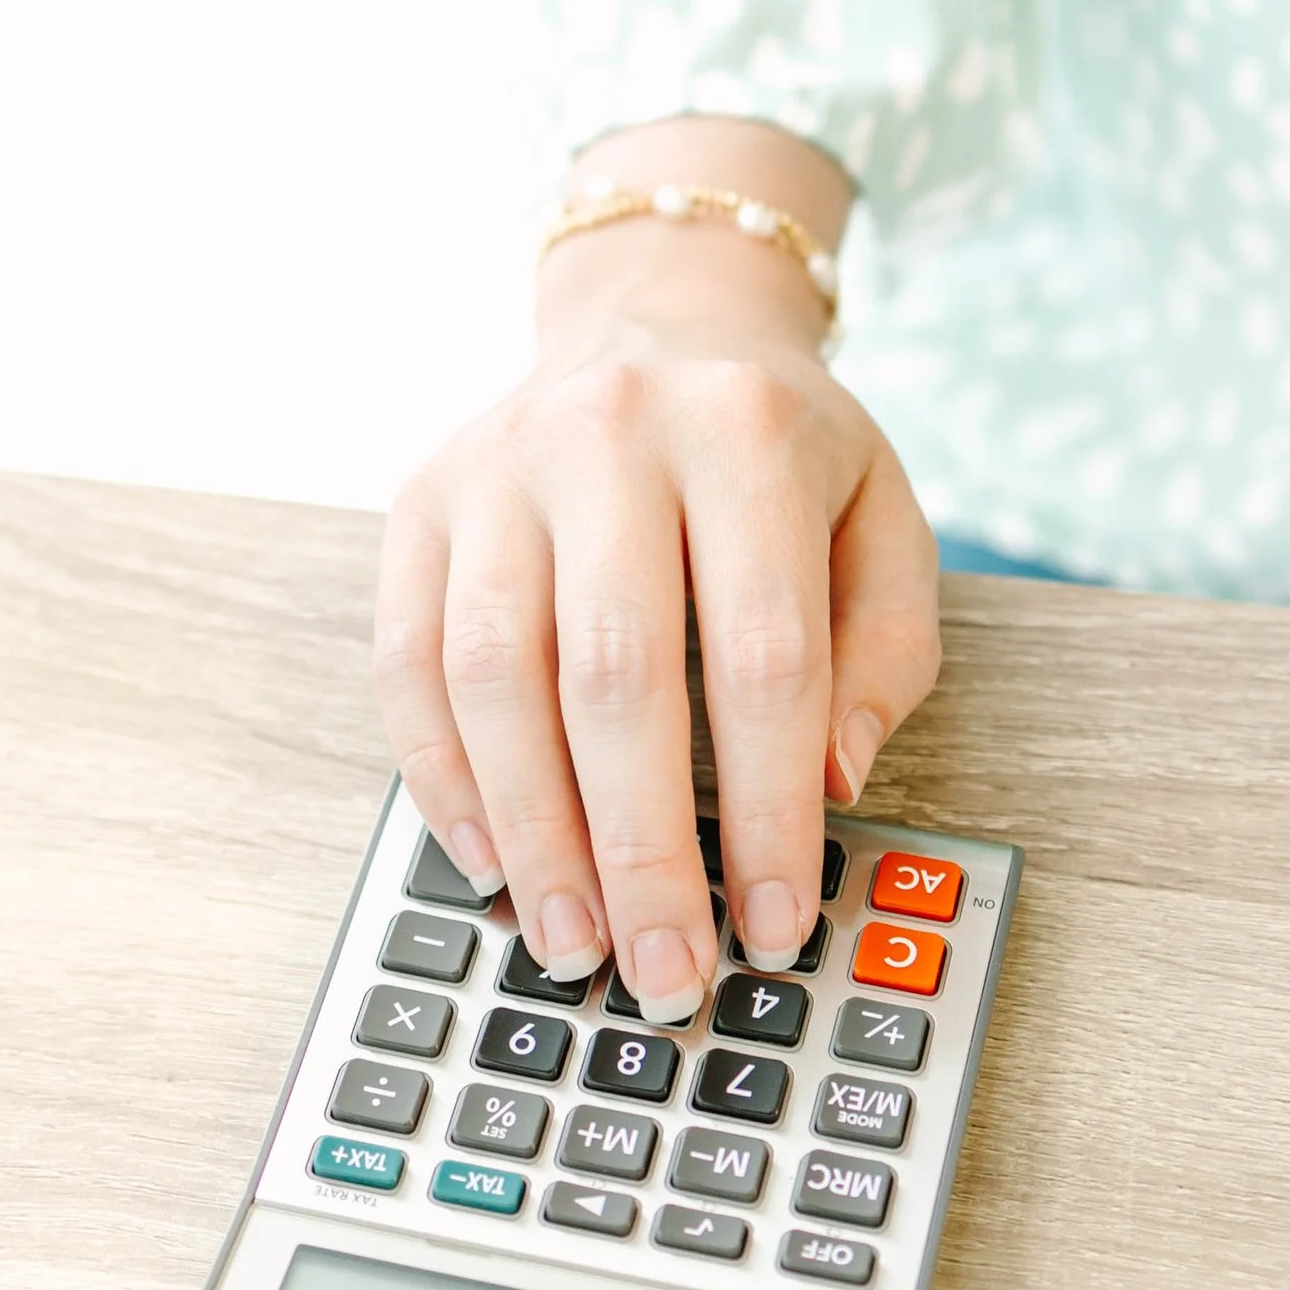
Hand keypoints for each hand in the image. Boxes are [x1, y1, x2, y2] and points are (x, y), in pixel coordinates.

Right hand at [374, 122, 940, 1023]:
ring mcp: (496, 465)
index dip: (770, 808)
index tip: (779, 925)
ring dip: (530, 832)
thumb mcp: (882, 520)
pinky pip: (407, 660)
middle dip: (638, 846)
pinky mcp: (418, 502)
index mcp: (745, 434)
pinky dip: (443, 777)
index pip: (764, 655)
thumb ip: (882, 652)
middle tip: (662, 972)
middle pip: (615, 673)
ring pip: (493, 674)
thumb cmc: (781, 450)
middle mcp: (609, 433)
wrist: (659, 317)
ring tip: (570, 943)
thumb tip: (828, 784)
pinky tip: (490, 863)